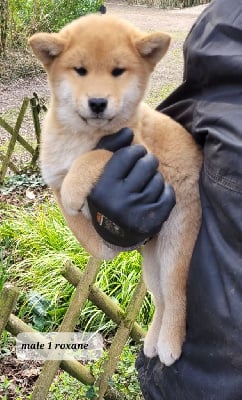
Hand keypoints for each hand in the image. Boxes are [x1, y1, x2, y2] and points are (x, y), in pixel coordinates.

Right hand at [88, 130, 175, 248]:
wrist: (110, 232)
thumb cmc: (105, 193)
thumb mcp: (98, 170)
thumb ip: (110, 146)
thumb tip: (129, 131)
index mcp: (102, 186)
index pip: (128, 154)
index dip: (135, 151)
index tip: (135, 155)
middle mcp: (118, 201)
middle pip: (147, 164)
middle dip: (148, 162)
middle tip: (144, 167)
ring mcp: (135, 214)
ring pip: (158, 180)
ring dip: (155, 178)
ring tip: (146, 183)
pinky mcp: (151, 223)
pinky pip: (169, 196)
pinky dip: (165, 191)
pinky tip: (155, 194)